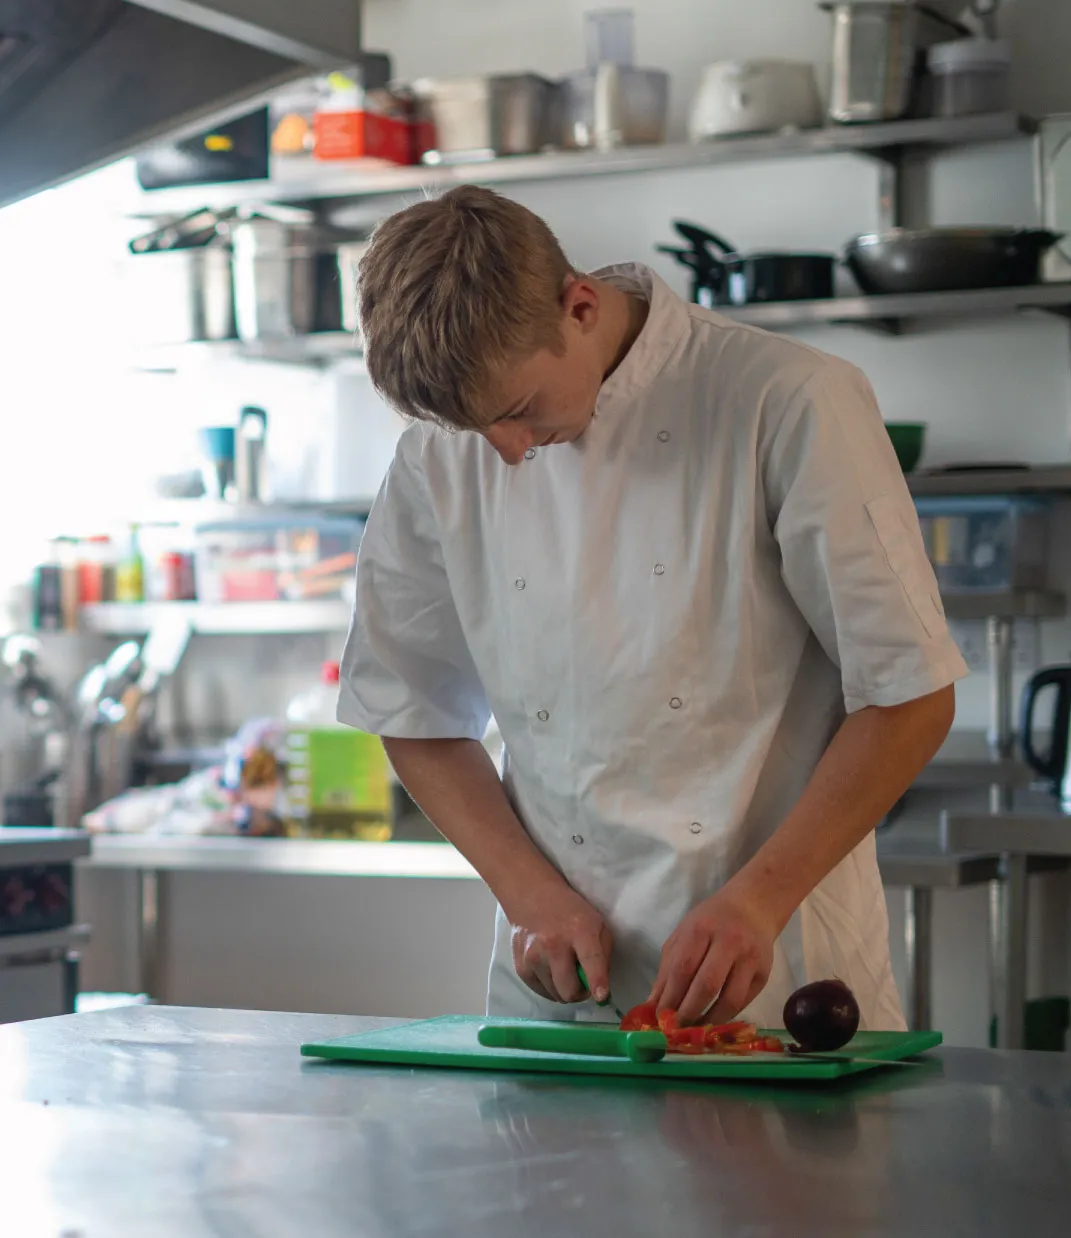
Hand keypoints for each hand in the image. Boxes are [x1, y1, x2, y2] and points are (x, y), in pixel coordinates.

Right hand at [508, 879, 611, 1004]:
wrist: (534, 897)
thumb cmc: (572, 913)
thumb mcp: (597, 925)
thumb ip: (603, 955)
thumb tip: (599, 989)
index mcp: (579, 931)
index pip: (590, 959)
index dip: (596, 980)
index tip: (601, 996)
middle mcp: (553, 944)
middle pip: (569, 990)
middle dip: (580, 992)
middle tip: (582, 980)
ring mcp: (533, 957)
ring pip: (556, 995)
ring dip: (564, 989)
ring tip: (564, 969)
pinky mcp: (521, 966)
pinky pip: (541, 992)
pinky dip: (550, 987)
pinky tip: (551, 969)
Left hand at [649, 882, 775, 1025]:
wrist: (752, 907)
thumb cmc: (710, 921)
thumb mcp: (683, 934)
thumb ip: (668, 968)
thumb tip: (653, 1004)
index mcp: (702, 928)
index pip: (683, 968)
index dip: (670, 997)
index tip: (659, 1017)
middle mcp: (729, 942)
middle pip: (707, 986)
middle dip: (688, 1013)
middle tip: (675, 1029)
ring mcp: (750, 958)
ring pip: (729, 1000)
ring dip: (709, 1020)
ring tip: (694, 1029)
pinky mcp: (764, 974)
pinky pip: (743, 1002)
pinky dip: (726, 1016)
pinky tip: (712, 1019)